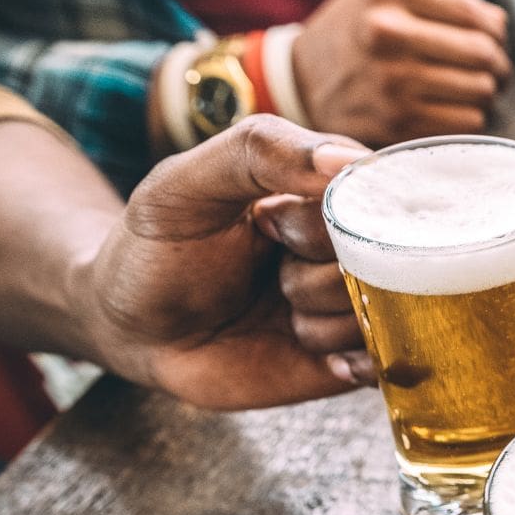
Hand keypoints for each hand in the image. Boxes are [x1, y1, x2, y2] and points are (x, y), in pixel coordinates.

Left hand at [78, 116, 376, 408]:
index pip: (374, 201)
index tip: (270, 226)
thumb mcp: (186, 182)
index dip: (324, 222)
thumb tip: (349, 162)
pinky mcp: (350, 360)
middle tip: (273, 274)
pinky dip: (346, 361)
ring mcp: (353, 305)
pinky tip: (306, 350)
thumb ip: (260, 152)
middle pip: (383, 262)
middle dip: (317, 275)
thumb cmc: (159, 246)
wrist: (131, 328)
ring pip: (381, 314)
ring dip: (321, 322)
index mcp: (327, 195)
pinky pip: (381, 362)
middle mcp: (351, 249)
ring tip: (280, 314)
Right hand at [290, 0, 510, 143]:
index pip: (472, 13)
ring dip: (486, 94)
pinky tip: (455, 111)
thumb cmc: (356, 35)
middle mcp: (387, 35)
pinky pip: (466, 124)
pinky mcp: (396, 124)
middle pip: (483, 54)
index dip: (495, 32)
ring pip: (480, 92)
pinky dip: (470, 118)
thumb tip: (498, 24)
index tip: (495, 41)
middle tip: (494, 72)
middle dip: (498, 65)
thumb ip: (443, 0)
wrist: (300, 83)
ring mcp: (391, 83)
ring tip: (473, 90)